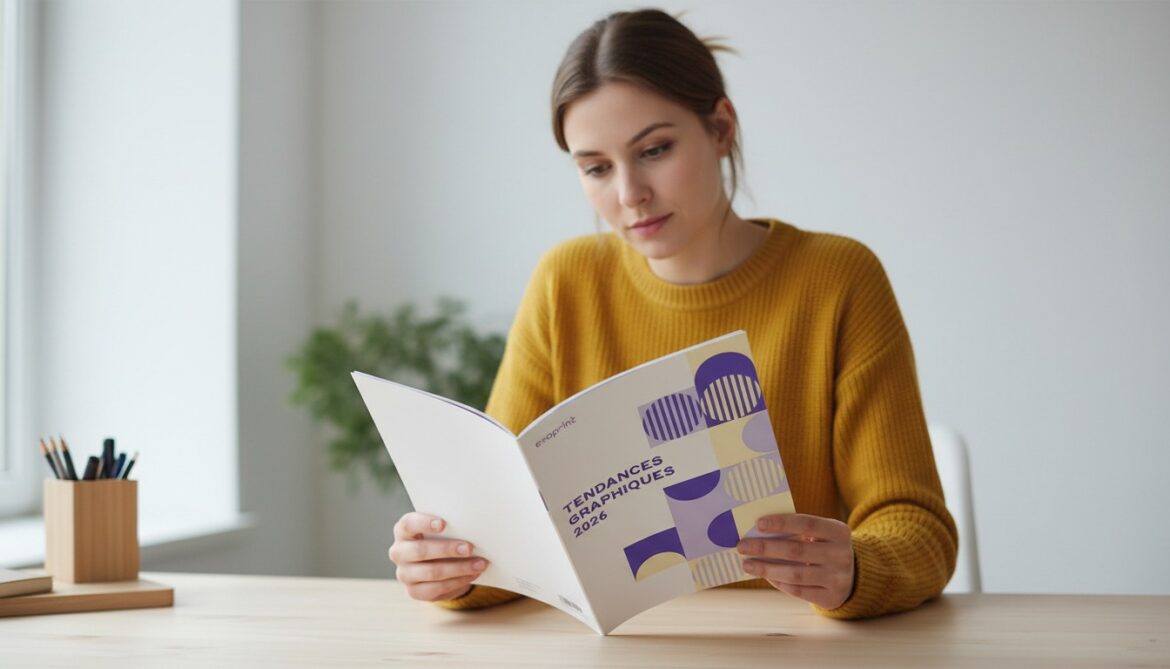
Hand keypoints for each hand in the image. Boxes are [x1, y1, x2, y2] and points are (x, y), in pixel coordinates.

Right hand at [389, 512, 488, 601]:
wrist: (437, 564)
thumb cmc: (441, 539)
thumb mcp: (442, 530)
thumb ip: (450, 527)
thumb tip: (472, 528)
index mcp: (403, 531)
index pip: (409, 524)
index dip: (424, 523)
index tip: (443, 524)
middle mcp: (399, 552)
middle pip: (420, 550)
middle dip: (447, 549)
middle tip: (470, 548)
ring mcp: (404, 573)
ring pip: (431, 572)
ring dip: (459, 568)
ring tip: (479, 564)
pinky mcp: (414, 591)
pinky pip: (436, 588)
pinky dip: (457, 581)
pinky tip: (472, 575)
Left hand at [737, 513, 854, 609]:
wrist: (852, 575)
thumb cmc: (825, 548)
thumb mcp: (821, 535)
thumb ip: (797, 532)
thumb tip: (759, 533)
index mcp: (839, 532)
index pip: (807, 524)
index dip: (782, 523)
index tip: (758, 524)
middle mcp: (841, 554)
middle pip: (797, 550)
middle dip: (765, 548)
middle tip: (742, 546)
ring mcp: (837, 578)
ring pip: (795, 574)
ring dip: (767, 569)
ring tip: (747, 564)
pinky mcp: (831, 597)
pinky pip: (799, 591)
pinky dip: (779, 582)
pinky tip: (765, 576)